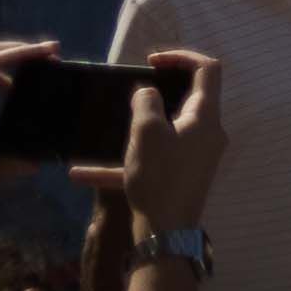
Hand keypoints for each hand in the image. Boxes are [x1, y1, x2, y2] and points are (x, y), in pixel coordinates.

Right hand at [80, 49, 229, 229]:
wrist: (165, 233)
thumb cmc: (160, 176)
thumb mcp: (147, 132)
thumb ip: (147, 103)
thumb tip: (149, 92)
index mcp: (206, 116)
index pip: (207, 70)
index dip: (182, 57)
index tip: (152, 60)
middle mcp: (207, 133)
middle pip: (187, 100)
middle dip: (156, 95)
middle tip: (128, 96)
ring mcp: (196, 156)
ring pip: (163, 134)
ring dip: (133, 133)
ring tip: (105, 130)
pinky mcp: (181, 177)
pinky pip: (151, 162)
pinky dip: (123, 164)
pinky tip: (82, 174)